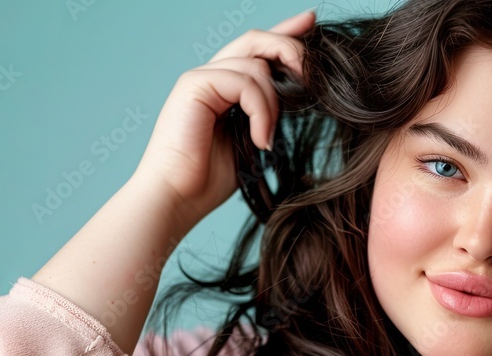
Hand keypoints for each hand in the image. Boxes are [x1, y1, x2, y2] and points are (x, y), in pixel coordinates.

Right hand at [129, 9, 314, 223]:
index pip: (257, 49)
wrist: (177, 198)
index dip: (285, 32)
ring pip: (256, 65)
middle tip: (314, 71)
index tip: (311, 22)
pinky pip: (244, 82)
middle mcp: (211, 75)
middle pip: (257, 41)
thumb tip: (301, 97)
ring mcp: (201, 77)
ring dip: (274, 103)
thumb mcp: (252, 140)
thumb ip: (268, 113)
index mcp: (224, 87)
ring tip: (268, 138)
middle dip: (291, 48)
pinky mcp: (194, 85)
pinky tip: (260, 140)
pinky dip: (261, 111)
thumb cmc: (209, 179)